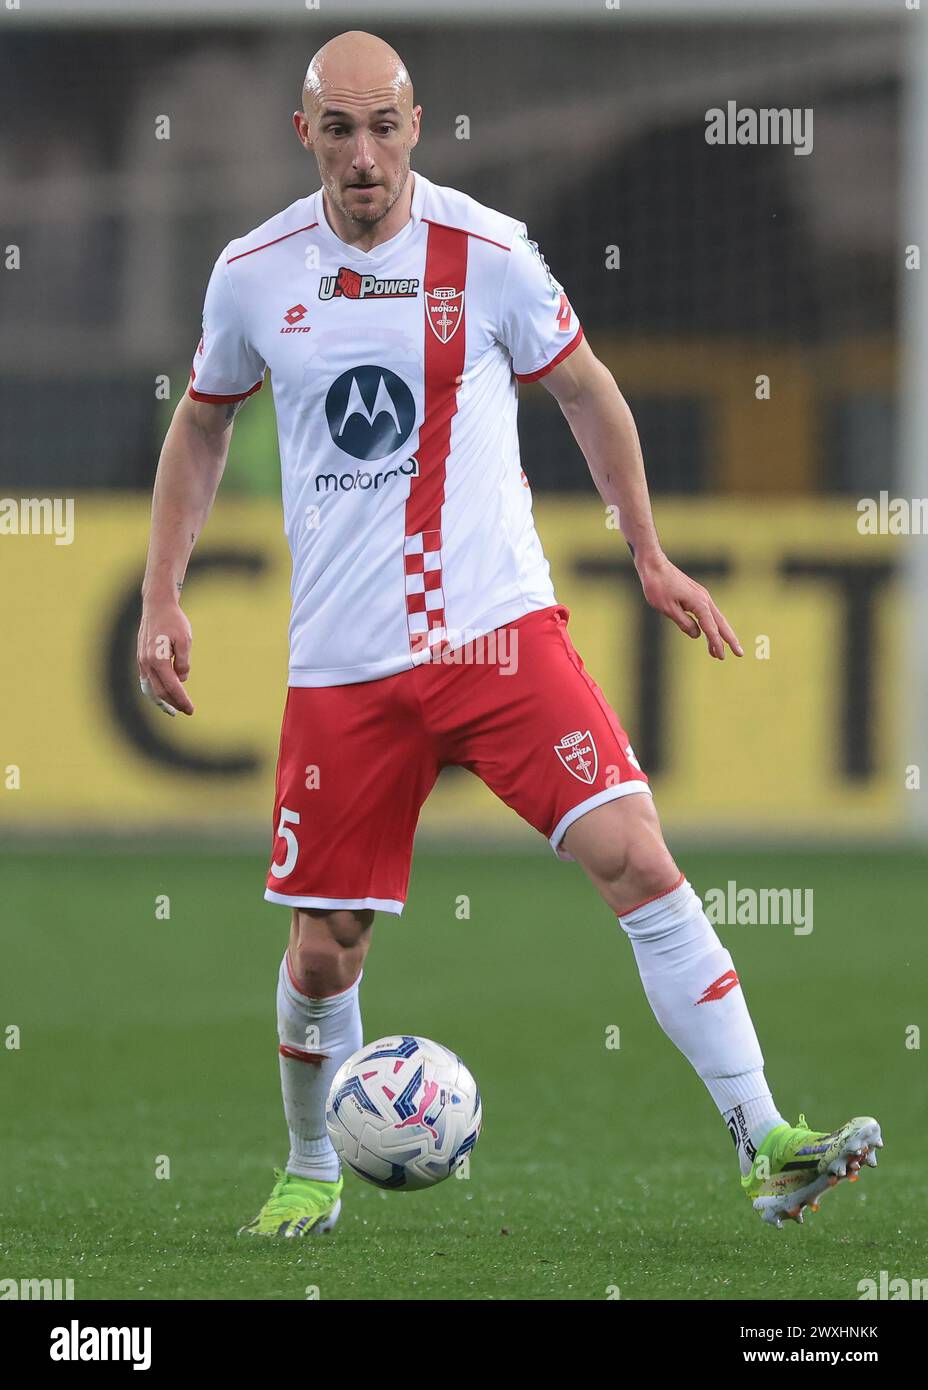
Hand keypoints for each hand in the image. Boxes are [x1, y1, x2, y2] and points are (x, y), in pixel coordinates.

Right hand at [137, 598, 194, 714]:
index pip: (172, 687)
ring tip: (173, 710)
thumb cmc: (173, 621)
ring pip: (150, 688)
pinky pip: (146, 680)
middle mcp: (146, 662)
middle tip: (187, 710)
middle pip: (160, 692)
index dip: (182, 700)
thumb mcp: (185, 640)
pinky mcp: (141, 658)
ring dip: (162, 701)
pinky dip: (154, 691)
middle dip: (173, 703)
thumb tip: (181, 680)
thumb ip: (183, 662)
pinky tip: (162, 696)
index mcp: (158, 659)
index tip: (191, 710)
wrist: (157, 606)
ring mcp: (141, 661)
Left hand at [635, 552, 742, 659]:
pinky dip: (710, 625)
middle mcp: (704, 599)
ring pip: (715, 618)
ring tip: (718, 653)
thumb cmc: (658, 586)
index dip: (716, 644)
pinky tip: (707, 634)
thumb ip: (684, 623)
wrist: (654, 565)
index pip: (711, 628)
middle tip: (739, 654)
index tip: (722, 656)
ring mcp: (701, 596)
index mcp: (699, 603)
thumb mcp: (668, 609)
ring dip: (719, 635)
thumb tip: (697, 634)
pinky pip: (707, 613)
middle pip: (721, 623)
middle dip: (730, 639)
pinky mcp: (696, 595)